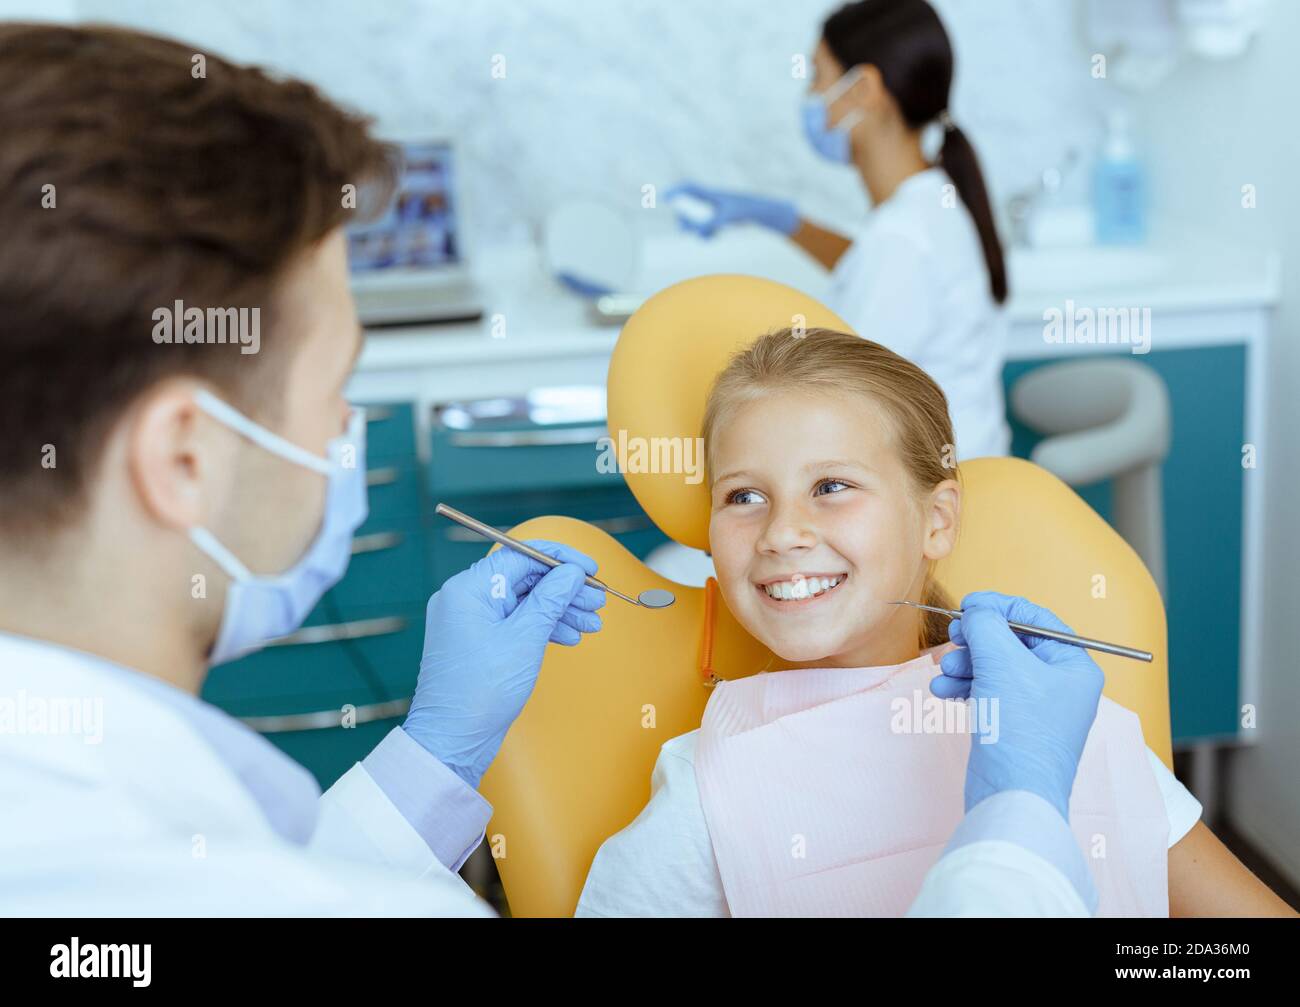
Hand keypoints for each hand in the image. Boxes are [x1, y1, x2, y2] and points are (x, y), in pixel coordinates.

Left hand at [404, 541, 605, 787]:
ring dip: (559, 609)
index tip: (590, 569)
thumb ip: (551, 599)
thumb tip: (571, 572)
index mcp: (468, 588)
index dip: (560, 559)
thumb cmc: (481, 690)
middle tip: (597, 600)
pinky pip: (515, 622)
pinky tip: (569, 635)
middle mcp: (465, 598)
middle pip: (525, 578)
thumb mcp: (525, 638)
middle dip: (565, 589)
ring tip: (592, 622)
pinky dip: (542, 626)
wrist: (453, 739)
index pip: (520, 555)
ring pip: (524, 602)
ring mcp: (471, 621)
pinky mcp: (478, 641)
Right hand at [664, 182, 798, 237]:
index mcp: (712, 194)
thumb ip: (711, 223)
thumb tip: (696, 232)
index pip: (690, 188)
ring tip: (705, 237)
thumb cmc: (747, 210)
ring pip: (698, 219)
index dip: (676, 191)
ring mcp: (717, 210)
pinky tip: (713, 238)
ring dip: (697, 229)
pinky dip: (707, 233)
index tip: (665, 197)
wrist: (765, 214)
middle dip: (685, 218)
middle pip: (690, 207)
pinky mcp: (723, 219)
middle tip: (684, 229)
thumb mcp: (727, 217)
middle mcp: (713, 200)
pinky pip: (707, 226)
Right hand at [929, 590, 1104, 819]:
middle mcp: (1060, 684)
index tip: (966, 605)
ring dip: (965, 664)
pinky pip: (987, 692)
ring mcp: (1036, 707)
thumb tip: (975, 610)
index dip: (998, 606)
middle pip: (1012, 642)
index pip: (1035, 618)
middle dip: (977, 640)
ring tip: (944, 672)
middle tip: (953, 638)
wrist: (1012, 796)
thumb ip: (986, 624)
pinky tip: (943, 691)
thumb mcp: (1001, 662)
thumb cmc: (1019, 728)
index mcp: (1073, 665)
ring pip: (995, 667)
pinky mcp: (1013, 726)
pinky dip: (964, 687)